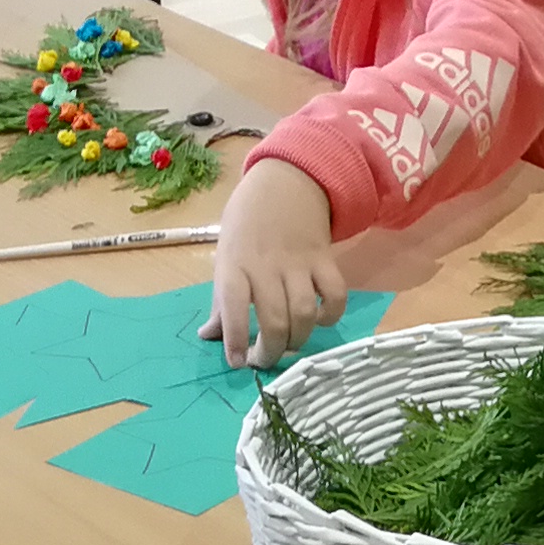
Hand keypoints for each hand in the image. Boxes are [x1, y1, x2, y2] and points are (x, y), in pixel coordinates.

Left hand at [206, 158, 341, 367]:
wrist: (285, 181)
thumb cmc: (247, 222)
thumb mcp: (224, 255)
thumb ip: (219, 298)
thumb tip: (208, 336)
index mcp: (235, 263)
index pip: (231, 305)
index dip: (235, 338)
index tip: (237, 362)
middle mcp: (266, 265)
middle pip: (275, 319)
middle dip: (271, 351)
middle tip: (265, 360)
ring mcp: (299, 262)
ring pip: (305, 312)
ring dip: (299, 339)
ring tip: (290, 344)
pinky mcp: (325, 259)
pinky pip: (335, 294)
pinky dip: (331, 314)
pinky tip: (320, 320)